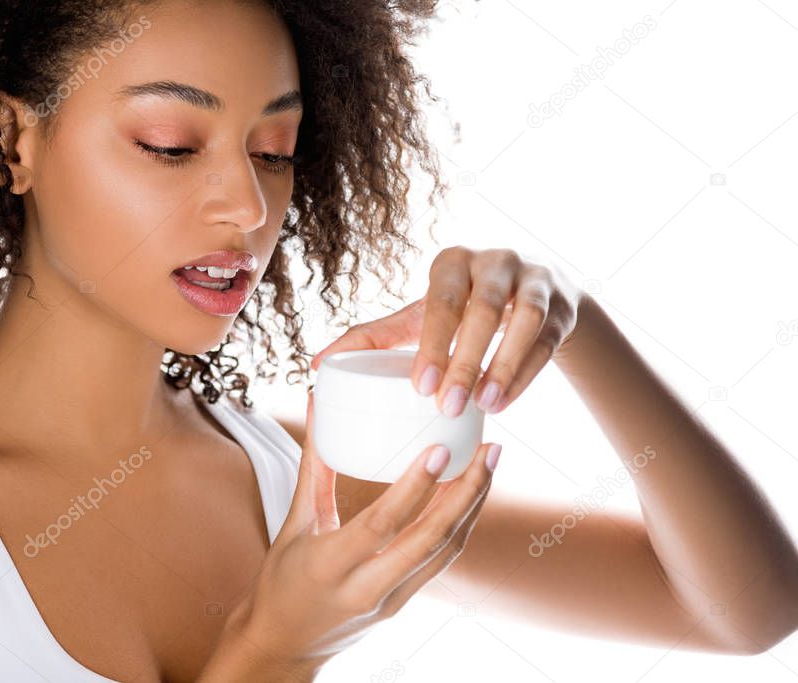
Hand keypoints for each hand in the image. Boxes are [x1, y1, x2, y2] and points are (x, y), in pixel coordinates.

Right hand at [224, 391, 499, 674]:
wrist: (282, 647)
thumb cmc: (280, 583)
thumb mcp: (293, 525)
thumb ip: (313, 468)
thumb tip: (318, 407)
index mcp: (329, 565)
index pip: (381, 524)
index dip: (413, 488)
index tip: (439, 450)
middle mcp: (365, 588)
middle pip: (429, 540)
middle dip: (466, 493)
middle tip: (488, 451)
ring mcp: (389, 601)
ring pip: (444, 552)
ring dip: (471, 508)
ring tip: (488, 466)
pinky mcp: (402, 606)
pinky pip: (439, 563)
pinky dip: (458, 527)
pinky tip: (469, 497)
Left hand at [311, 246, 583, 415]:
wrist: (531, 297)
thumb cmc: (461, 310)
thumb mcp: (421, 316)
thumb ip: (375, 338)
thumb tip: (315, 367)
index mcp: (452, 262)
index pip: (441, 299)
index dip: (432, 343)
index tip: (418, 389)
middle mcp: (495, 262)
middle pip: (484, 309)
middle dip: (465, 359)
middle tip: (446, 406)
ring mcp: (535, 280)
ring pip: (524, 321)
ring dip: (504, 366)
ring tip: (481, 407)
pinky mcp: (563, 306)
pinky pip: (547, 340)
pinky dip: (527, 373)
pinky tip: (505, 403)